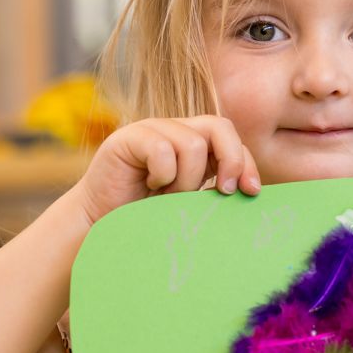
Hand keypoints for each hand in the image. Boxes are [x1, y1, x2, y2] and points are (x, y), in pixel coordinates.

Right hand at [75, 116, 260, 225]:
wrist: (100, 226)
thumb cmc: (149, 218)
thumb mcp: (190, 202)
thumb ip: (214, 189)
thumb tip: (252, 192)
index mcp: (194, 144)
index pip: (232, 138)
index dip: (246, 163)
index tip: (251, 192)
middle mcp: (175, 130)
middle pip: (219, 127)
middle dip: (231, 161)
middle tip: (224, 191)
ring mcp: (151, 130)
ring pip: (194, 144)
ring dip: (188, 180)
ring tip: (169, 197)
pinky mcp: (128, 138)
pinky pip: (163, 150)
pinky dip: (164, 175)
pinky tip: (151, 187)